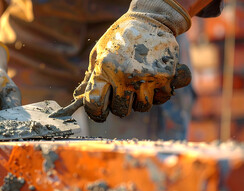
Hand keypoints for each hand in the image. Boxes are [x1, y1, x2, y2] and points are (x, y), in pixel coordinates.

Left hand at [75, 0, 191, 121]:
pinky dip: (160, 93)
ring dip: (140, 100)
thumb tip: (80, 98)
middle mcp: (125, 75)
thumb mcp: (99, 52)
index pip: (95, 103)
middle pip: (121, 110)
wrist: (151, 18)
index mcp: (105, 69)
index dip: (96, 113)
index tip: (100, 114)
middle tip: (123, 95)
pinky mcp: (166, 76)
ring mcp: (147, 77)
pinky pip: (163, 98)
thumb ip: (91, 75)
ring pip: (143, 107)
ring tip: (139, 85)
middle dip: (121, 106)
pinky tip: (155, 81)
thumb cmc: (120, 37)